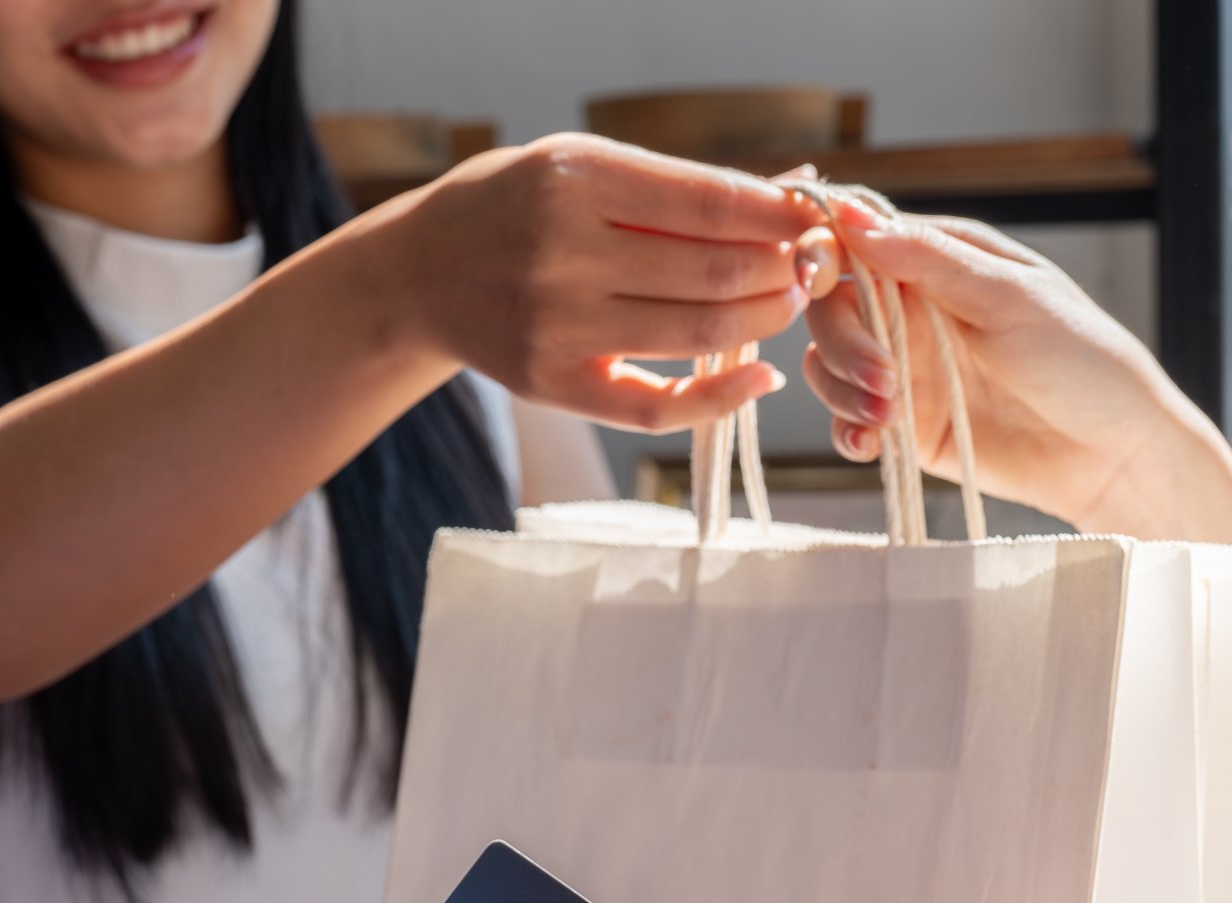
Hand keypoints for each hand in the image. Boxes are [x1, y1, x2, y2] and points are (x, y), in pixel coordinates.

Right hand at [396, 134, 818, 433]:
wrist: (421, 272)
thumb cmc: (517, 208)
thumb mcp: (581, 166)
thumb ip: (677, 186)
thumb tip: (794, 190)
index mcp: (574, 179)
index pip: (708, 201)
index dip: (775, 216)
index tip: (810, 220)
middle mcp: (562, 252)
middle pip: (713, 271)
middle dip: (779, 270)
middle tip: (805, 267)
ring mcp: (556, 325)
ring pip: (695, 333)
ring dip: (762, 320)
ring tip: (782, 303)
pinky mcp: (553, 385)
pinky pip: (656, 408)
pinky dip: (722, 396)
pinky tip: (759, 375)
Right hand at [800, 204, 1231, 657]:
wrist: (1115, 454)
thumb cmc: (1082, 360)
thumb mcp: (1010, 299)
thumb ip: (929, 261)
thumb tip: (850, 215)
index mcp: (938, 259)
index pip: (853, 239)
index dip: (820, 253)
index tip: (814, 281)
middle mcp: (913, 307)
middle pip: (830, 307)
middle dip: (843, 342)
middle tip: (883, 379)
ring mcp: (906, 368)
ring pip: (829, 366)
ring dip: (843, 391)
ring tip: (889, 419)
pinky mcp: (907, 425)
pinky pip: (849, 422)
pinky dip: (847, 432)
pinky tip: (871, 445)